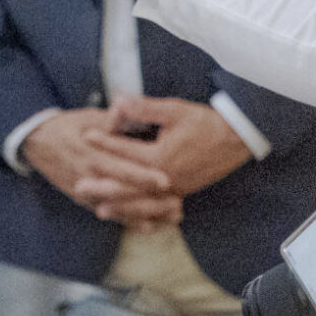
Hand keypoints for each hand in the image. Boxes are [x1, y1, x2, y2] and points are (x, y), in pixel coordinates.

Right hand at [22, 108, 181, 228]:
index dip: (142, 176)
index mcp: (89, 155)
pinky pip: (111, 215)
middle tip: (178, 205)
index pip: (119, 168)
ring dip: (146, 214)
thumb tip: (125, 106)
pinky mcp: (84, 201)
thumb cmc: (66, 127)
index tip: (166, 182)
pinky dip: (132, 221)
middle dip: (151, 202)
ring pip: (119, 209)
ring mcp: (84, 193)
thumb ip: (109, 119)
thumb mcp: (86, 118)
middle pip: (122, 194)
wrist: (37, 144)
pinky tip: (154, 224)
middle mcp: (87, 178)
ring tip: (173, 215)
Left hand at [90, 94, 252, 197]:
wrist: (237, 139)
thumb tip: (118, 99)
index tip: (83, 136)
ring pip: (143, 202)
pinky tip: (128, 216)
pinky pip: (158, 207)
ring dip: (120, 206)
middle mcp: (167, 177)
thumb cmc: (205, 122)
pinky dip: (141, 213)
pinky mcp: (183, 192)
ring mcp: (176, 188)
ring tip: (98, 209)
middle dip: (103, 186)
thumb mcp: (174, 110)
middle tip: (78, 187)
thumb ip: (145, 108)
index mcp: (161, 156)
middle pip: (129, 184)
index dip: (104, 141)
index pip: (125, 150)